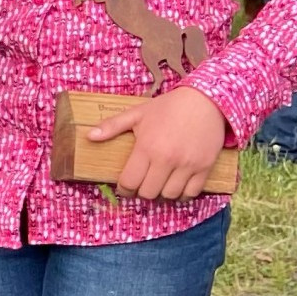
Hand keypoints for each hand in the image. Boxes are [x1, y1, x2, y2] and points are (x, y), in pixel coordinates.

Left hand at [88, 87, 227, 200]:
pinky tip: (176, 186)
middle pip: (148, 193)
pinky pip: (192, 193)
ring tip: (159, 185)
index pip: (130, 182)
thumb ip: (112, 126)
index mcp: (147, 147)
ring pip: (169, 195)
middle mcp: (167, 159)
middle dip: (142, 191)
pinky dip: (182, 194)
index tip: (125, 187)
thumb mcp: (137, 113)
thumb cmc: (169, 107)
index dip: (124, 189)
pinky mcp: (205, 167)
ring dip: (162, 194)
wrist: (206, 100)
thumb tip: (89, 136)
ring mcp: (188, 164)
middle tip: (142, 184)